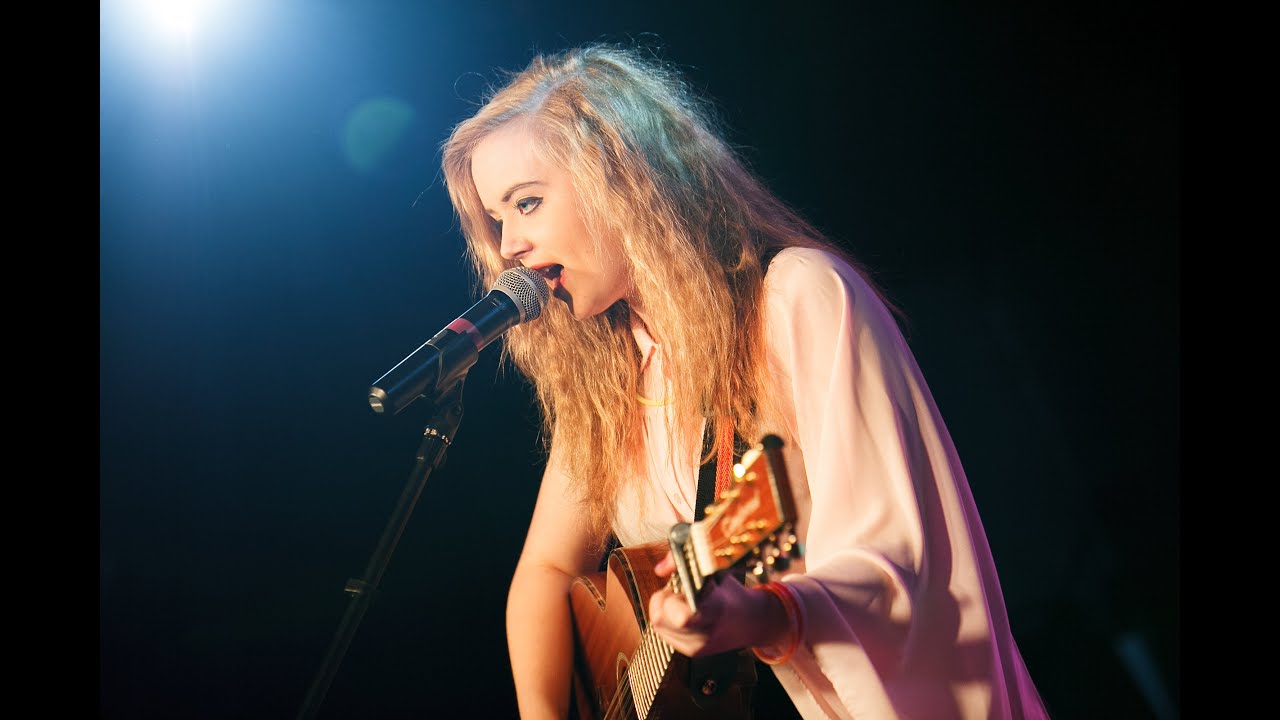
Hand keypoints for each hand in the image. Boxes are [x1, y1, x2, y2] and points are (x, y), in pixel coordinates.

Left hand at [646, 551, 788, 656]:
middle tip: (678, 591)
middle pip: (660, 619)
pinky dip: (668, 619)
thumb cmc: (733, 593)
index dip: (671, 596)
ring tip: (683, 601)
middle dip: (663, 599)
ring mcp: (697, 646)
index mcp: (716, 610)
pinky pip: (664, 633)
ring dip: (664, 609)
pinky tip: (684, 612)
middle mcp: (705, 633)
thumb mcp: (715, 570)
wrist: (752, 621)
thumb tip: (659, 569)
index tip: (681, 585)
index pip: (681, 616)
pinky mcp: (692, 651)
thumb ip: (683, 562)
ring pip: (658, 625)